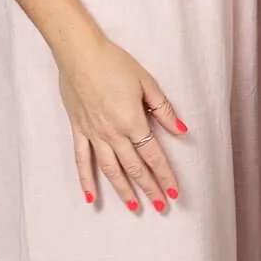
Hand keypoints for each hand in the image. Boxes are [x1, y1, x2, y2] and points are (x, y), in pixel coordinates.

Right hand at [55, 32, 183, 213]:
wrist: (79, 53)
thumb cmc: (115, 63)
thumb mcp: (147, 83)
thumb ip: (163, 110)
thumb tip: (182, 130)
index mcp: (132, 121)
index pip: (153, 155)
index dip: (165, 175)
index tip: (174, 192)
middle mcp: (112, 133)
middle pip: (134, 167)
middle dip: (149, 188)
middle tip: (160, 206)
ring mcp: (93, 133)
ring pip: (110, 169)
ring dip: (122, 190)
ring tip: (134, 207)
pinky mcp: (78, 130)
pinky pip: (82, 160)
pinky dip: (85, 179)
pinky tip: (91, 196)